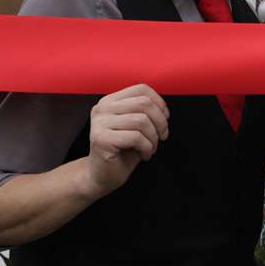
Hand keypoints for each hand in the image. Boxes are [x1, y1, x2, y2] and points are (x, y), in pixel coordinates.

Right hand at [82, 84, 169, 198]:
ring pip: (141, 121)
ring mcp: (99, 123)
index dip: (159, 103)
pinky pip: (135, 137)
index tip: (165, 119)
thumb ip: (146, 112)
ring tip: (151, 148)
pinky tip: (144, 155)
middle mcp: (102, 108)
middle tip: (161, 137)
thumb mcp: (136, 126)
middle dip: (160, 121)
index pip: (141, 89)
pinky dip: (147, 148)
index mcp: (110, 101)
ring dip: (153, 138)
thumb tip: (164, 110)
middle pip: (144, 103)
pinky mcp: (101, 139)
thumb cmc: (122, 151)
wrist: (102, 175)